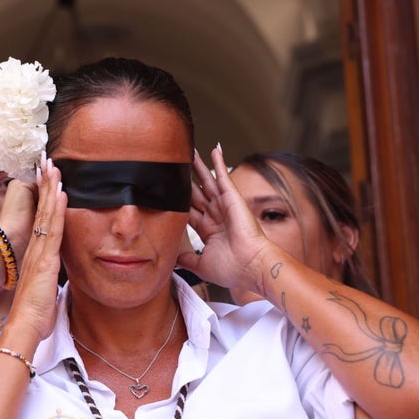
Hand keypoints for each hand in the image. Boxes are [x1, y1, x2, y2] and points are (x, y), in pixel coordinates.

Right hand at [5, 158, 64, 342]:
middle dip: (45, 184)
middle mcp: (37, 249)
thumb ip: (45, 279)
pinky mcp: (46, 259)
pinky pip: (54, 230)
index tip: (46, 178)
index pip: (42, 219)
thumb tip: (49, 278)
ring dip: (51, 189)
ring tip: (53, 167)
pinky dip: (58, 210)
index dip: (44, 197)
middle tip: (47, 161)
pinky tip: (61, 193)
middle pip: (43, 210)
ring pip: (48, 214)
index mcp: (37, 254)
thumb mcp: (41, 291)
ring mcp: (41, 252)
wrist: (25, 326)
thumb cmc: (33, 314)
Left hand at [180, 146, 279, 295]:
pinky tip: (213, 150)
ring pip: (206, 181)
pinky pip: (223, 176)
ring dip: (198, 166)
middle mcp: (216, 215)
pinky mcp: (232, 197)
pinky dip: (218, 162)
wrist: (251, 266)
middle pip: (195, 193)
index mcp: (209, 230)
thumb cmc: (232, 268)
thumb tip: (173, 260)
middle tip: (175, 165)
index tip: (168, 192)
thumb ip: (187, 259)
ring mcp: (223, 205)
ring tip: (188, 151)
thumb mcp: (202, 265)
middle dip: (185, 180)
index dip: (178, 201)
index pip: (189, 211)